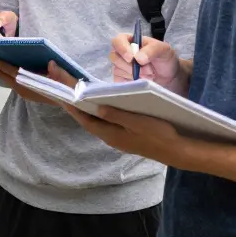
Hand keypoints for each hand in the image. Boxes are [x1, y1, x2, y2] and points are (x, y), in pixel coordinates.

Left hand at [0, 55, 67, 105]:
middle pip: (4, 76)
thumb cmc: (69, 89)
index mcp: (30, 84)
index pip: (10, 72)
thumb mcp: (67, 79)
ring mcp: (25, 92)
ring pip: (7, 80)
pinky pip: (12, 82)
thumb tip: (51, 63)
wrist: (71, 103)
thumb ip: (59, 72)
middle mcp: (24, 90)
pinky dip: (6, 75)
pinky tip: (4, 70)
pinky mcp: (27, 93)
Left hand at [61, 101, 187, 167]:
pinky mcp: (123, 135)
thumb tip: (97, 107)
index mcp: (110, 134)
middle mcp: (109, 137)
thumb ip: (118, 116)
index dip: (70, 105)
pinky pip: (103, 121)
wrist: (177, 151)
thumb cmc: (159, 135)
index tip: (58, 91)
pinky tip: (96, 101)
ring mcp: (116, 137)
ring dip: (83, 106)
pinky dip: (96, 110)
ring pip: (94, 119)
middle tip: (61, 85)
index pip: (84, 118)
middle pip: (86, 117)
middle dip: (72, 102)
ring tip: (72, 90)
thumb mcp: (139, 123)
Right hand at [110, 34, 178, 84]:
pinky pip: (119, 81)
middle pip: (115, 57)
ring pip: (117, 70)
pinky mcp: (120, 79)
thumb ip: (151, 50)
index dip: (122, 49)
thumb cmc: (164, 58)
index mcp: (129, 41)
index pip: (117, 41)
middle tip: (149, 70)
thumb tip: (137, 58)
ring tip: (149, 74)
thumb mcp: (163, 49)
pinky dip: (131, 82)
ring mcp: (120, 66)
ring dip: (135, 75)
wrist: (169, 75)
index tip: (131, 58)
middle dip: (132, 66)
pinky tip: (141, 81)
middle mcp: (121, 52)